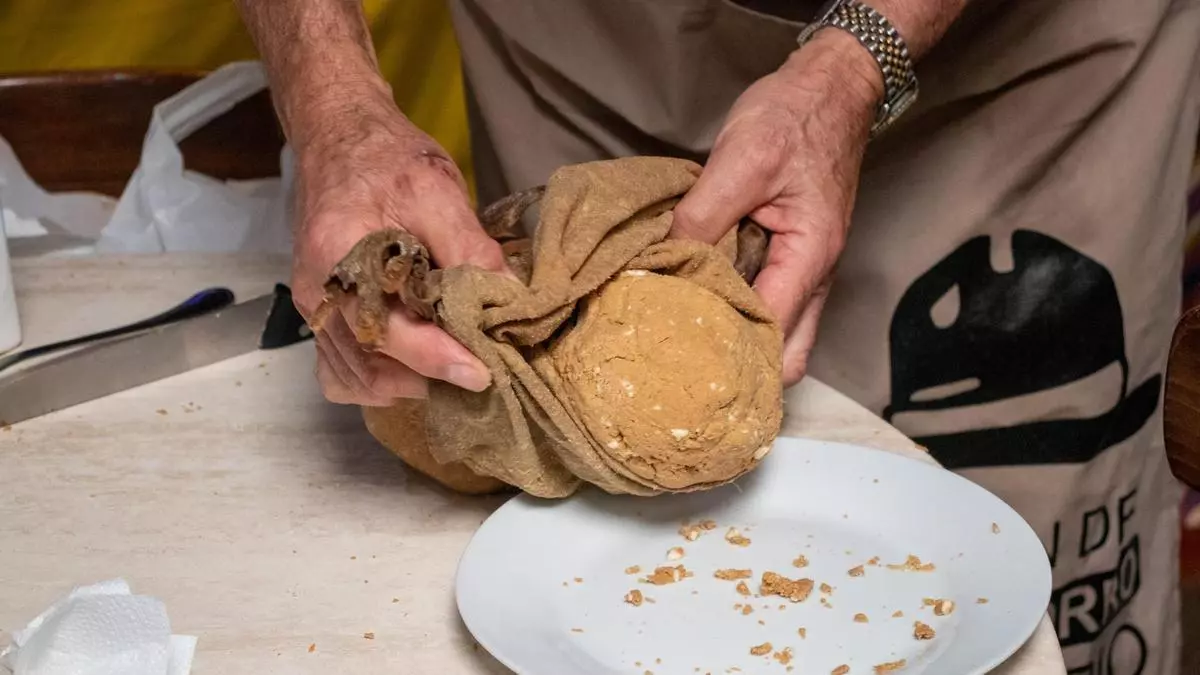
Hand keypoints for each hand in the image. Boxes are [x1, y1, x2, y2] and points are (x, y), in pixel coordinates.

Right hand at [290, 84, 508, 404]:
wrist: (340, 137)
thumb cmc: (385, 158)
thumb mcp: (435, 191)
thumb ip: (470, 248)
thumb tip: (511, 298)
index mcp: (337, 261)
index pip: (390, 332)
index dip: (440, 358)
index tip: (483, 372)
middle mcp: (319, 296)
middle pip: (373, 367)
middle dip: (429, 377)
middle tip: (479, 367)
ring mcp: (317, 309)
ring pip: (357, 379)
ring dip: (407, 383)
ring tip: (455, 365)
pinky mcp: (324, 315)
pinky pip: (342, 371)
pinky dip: (380, 379)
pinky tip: (417, 367)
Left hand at [671, 31, 882, 385]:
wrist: (829, 87)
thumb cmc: (795, 118)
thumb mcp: (742, 161)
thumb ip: (703, 216)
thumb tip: (663, 261)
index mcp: (810, 258)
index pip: (772, 333)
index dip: (728, 352)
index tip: (681, 358)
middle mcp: (814, 274)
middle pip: (785, 354)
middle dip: (740, 367)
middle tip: (683, 363)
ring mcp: (804, 268)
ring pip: (777, 332)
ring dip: (737, 340)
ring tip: (683, 339)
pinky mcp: (788, 255)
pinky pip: (766, 300)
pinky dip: (736, 309)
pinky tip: (696, 302)